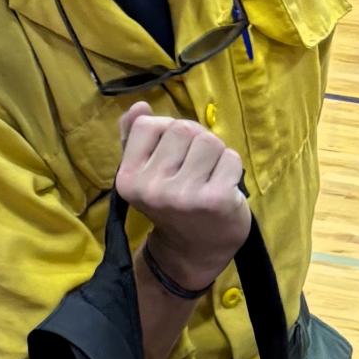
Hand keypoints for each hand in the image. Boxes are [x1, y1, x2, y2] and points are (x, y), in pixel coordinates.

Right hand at [116, 102, 248, 288]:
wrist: (192, 252)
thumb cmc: (169, 204)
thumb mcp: (144, 173)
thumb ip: (135, 138)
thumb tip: (139, 106)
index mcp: (128, 178)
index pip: (149, 124)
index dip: (165, 132)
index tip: (170, 158)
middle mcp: (152, 188)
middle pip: (183, 128)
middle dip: (194, 141)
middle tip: (193, 169)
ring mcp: (184, 196)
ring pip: (209, 141)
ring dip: (215, 154)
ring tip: (208, 177)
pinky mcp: (215, 200)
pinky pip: (230, 159)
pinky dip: (231, 169)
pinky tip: (222, 188)